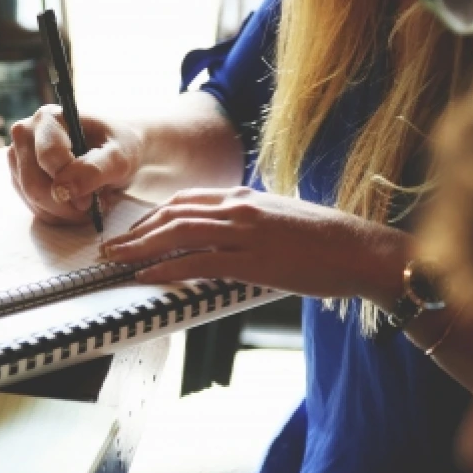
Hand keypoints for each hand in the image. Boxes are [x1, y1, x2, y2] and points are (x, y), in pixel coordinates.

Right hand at [8, 105, 142, 224]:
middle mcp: (26, 134)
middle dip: (66, 204)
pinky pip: (34, 208)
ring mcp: (19, 157)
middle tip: (93, 205)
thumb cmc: (118, 147)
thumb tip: (63, 190)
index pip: (48, 158)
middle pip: (34, 184)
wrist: (115, 151)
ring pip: (32, 200)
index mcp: (48, 118)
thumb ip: (94, 170)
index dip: (71, 183)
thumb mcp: (119, 157)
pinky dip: (59, 214)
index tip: (92, 197)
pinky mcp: (20, 178)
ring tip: (89, 201)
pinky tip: (76, 204)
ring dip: (64, 212)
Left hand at [102, 187, 406, 300]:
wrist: (361, 250)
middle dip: (136, 231)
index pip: (185, 201)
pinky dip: (167, 268)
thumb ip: (249, 223)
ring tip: (117, 260)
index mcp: (245, 197)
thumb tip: (226, 236)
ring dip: (140, 248)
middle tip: (111, 247)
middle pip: (173, 214)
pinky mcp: (253, 260)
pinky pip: (198, 262)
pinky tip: (147, 276)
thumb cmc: (327, 241)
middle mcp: (240, 208)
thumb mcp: (280, 219)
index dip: (153, 216)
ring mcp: (245, 232)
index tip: (134, 231)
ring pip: (178, 234)